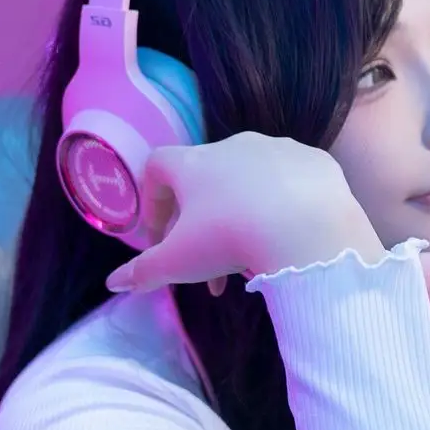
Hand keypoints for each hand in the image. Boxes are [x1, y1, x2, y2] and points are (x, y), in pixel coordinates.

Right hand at [103, 134, 429, 315]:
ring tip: (254, 262)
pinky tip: (291, 237)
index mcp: (195, 163)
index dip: (153, 202)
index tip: (160, 240)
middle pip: (208, 182)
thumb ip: (143, 271)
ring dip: (245, 218)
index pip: (157, 167)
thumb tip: (113, 283)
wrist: (308, 230)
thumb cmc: (230, 240)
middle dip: (204, 225)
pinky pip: (294, 182)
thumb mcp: (180, 262)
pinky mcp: (315, 161)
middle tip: (210, 267)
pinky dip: (287, 207)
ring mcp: (279, 148)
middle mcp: (234, 146)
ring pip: (252, 184)